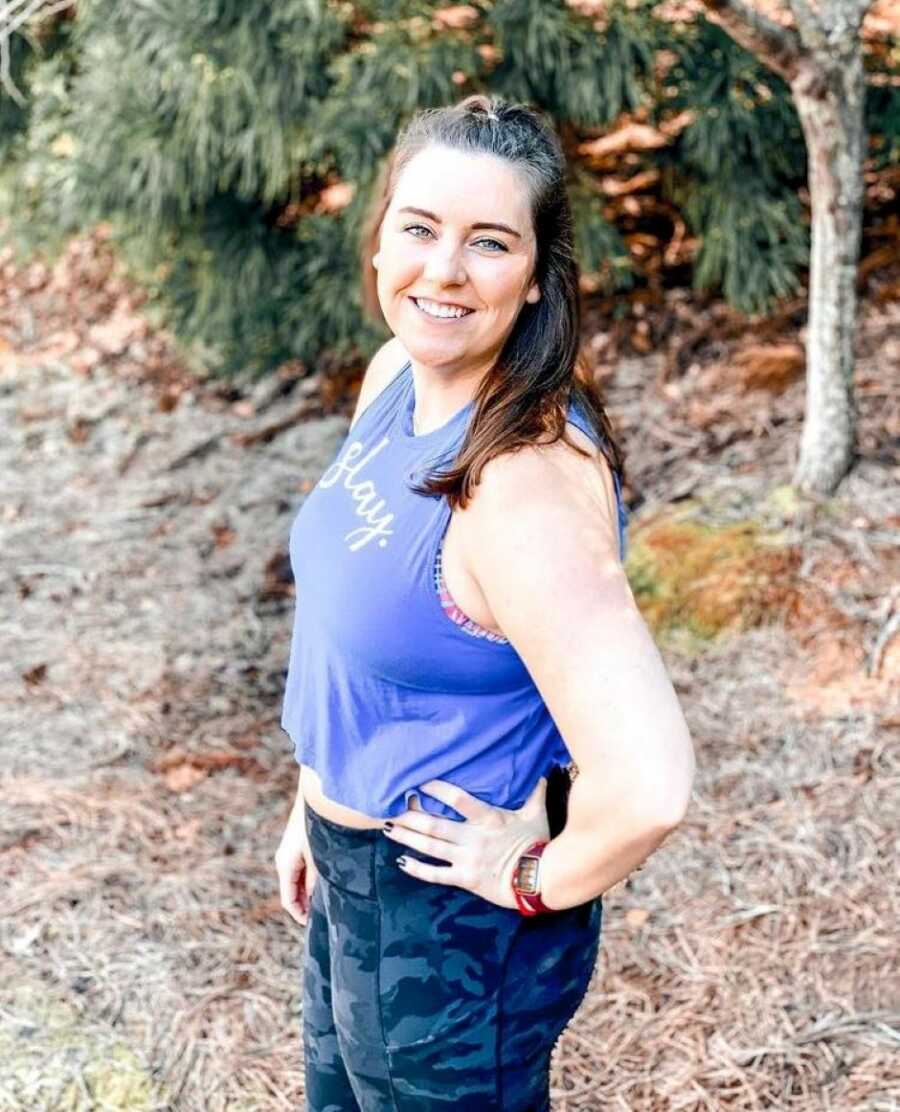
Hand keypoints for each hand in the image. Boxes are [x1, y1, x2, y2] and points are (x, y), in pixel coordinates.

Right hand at [274, 809, 318, 925]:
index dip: (299, 915)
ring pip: (296, 881)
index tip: (312, 925)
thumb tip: (315, 900)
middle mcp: (284, 860)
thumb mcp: (319, 858)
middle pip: (292, 891)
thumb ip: (315, 881)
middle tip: (323, 917)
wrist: (316, 796)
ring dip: (308, 892)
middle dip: (305, 905)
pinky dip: (309, 880)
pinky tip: (324, 883)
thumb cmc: (318, 826)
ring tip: (326, 902)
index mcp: (285, 865)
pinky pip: (301, 869)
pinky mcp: (297, 845)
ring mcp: (289, 852)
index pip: (288, 900)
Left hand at [382, 777, 550, 909]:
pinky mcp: (466, 878)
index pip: (457, 799)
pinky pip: (437, 874)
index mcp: (487, 818)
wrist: (541, 879)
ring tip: (388, 828)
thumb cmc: (538, 844)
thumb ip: (535, 793)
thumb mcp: (536, 815)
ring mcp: (467, 859)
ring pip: (430, 847)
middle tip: (391, 807)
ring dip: (407, 837)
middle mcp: (472, 837)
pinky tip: (402, 862)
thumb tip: (543, 773)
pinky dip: (418, 869)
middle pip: (434, 825)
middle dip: (410, 816)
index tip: (420, 783)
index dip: (437, 789)